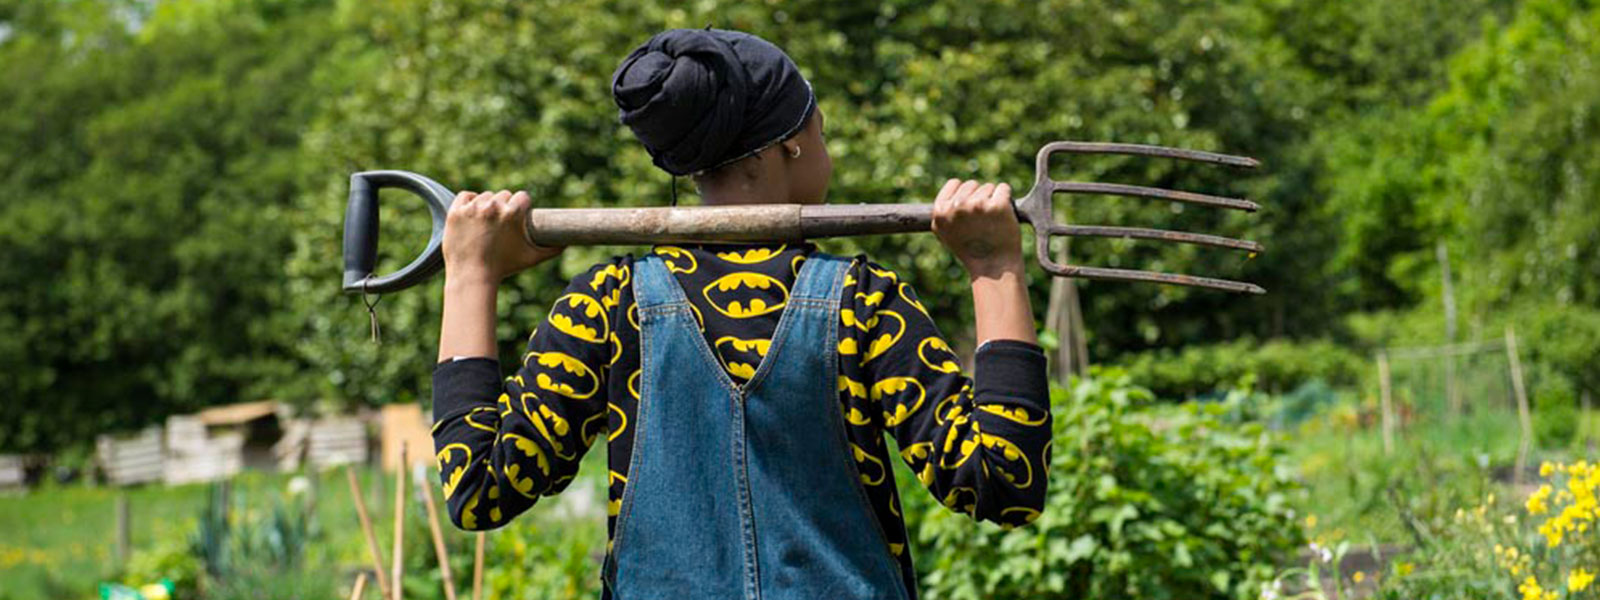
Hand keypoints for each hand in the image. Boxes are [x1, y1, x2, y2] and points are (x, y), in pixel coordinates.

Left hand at [442, 190, 562, 283]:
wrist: (472, 276)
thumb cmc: (504, 268)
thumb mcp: (531, 258)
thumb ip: (552, 249)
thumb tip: (567, 244)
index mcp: (512, 213)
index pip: (522, 197)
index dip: (522, 206)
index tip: (519, 213)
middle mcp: (492, 207)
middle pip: (504, 195)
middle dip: (505, 206)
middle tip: (501, 222)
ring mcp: (472, 209)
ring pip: (485, 196)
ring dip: (487, 205)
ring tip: (487, 222)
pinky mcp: (456, 212)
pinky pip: (466, 196)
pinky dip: (469, 201)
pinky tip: (473, 212)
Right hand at [931, 179, 1023, 277]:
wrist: (992, 267)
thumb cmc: (970, 250)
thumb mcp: (945, 233)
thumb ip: (943, 210)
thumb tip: (951, 189)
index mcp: (941, 211)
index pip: (954, 183)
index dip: (964, 195)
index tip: (970, 211)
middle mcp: (957, 206)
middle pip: (972, 184)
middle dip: (979, 197)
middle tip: (981, 221)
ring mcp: (978, 204)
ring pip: (989, 187)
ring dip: (992, 200)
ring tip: (991, 222)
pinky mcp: (998, 205)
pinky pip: (1004, 188)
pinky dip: (1006, 199)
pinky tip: (1002, 216)